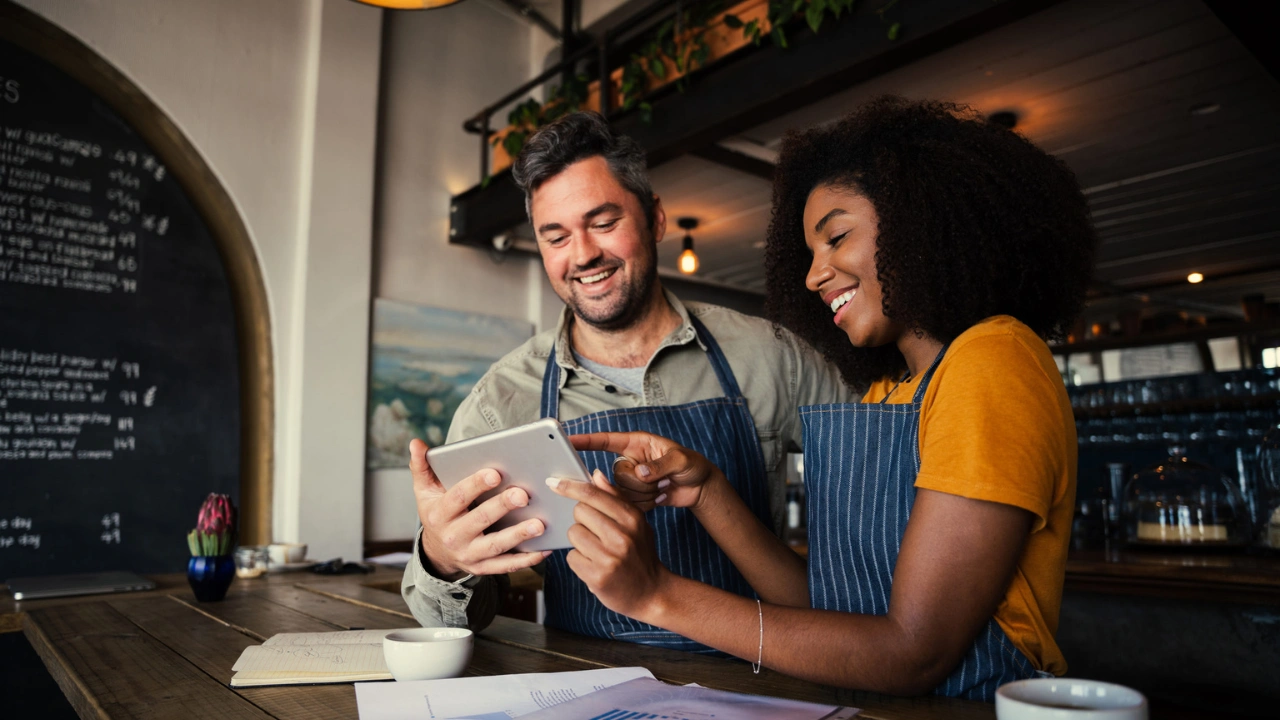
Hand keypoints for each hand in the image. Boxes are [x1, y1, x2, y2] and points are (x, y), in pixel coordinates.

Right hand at [410, 439, 549, 579]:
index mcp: (440, 514)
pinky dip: (525, 560)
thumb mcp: (424, 492)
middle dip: (502, 507)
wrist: (436, 552)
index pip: (458, 497)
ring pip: (496, 546)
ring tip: (539, 523)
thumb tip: (416, 443)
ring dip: (518, 535)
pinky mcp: (483, 567)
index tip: (495, 473)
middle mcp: (454, 536)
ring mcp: (469, 554)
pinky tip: (543, 549)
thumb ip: (422, 467)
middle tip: (524, 494)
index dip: (475, 485)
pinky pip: (505, 566)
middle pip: (480, 520)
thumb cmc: (437, 514)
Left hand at [547, 470, 671, 619]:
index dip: (570, 487)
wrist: (652, 593)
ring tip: (596, 551)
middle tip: (596, 533)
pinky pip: (572, 557)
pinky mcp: (598, 576)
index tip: (554, 483)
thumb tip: (595, 475)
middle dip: (582, 520)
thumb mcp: (636, 523)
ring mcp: (609, 558)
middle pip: (579, 512)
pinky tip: (594, 565)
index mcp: (632, 518)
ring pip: (573, 534)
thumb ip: (615, 498)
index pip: (593, 495)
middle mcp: (622, 536)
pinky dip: (579, 561)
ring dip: (580, 541)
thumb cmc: (640, 554)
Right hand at [571, 431, 723, 510]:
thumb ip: (660, 465)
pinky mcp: (634, 497)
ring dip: (645, 494)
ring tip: (664, 486)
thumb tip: (640, 473)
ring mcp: (631, 480)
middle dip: (639, 482)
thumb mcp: (681, 460)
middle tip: (661, 480)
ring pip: (621, 493)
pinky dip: (647, 504)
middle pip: (615, 475)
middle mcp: (630, 461)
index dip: (586, 441)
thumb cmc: (693, 465)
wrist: (700, 488)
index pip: (606, 441)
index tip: (568, 441)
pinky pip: (629, 505)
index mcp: (637, 443)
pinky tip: (661, 496)